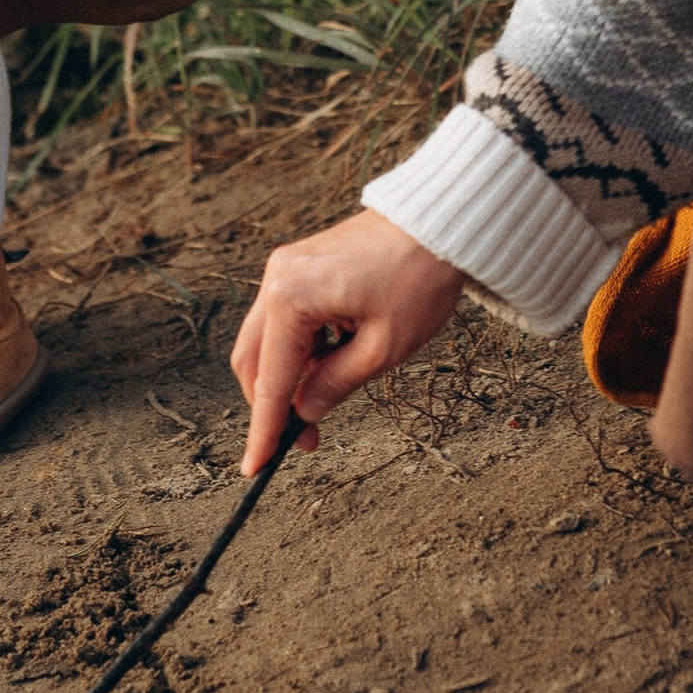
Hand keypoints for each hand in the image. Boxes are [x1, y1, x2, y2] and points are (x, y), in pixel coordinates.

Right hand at [231, 209, 464, 472]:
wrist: (438, 223)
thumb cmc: (418, 280)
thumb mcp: (383, 349)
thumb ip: (335, 385)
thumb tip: (303, 412)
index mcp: (291, 298)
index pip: (272, 380)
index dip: (264, 430)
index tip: (254, 469)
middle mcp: (276, 279)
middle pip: (253, 359)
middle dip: (272, 404)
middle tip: (305, 439)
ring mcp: (285, 268)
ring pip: (265, 339)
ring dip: (287, 375)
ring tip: (326, 397)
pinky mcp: (299, 265)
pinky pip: (283, 317)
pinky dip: (298, 348)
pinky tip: (332, 360)